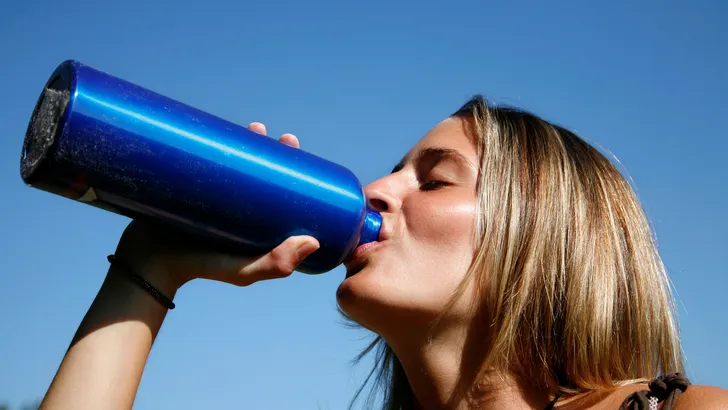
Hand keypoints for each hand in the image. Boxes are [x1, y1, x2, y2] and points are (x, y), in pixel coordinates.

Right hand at [112, 122, 319, 292]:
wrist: (147, 263)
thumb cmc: (200, 268)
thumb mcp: (242, 270)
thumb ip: (275, 263)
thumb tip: (314, 242)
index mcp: (255, 222)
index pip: (278, 189)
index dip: (292, 168)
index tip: (296, 150)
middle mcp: (237, 206)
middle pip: (258, 169)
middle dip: (270, 149)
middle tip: (278, 136)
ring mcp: (212, 193)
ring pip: (233, 161)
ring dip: (246, 140)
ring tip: (255, 127)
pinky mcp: (187, 184)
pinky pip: (203, 159)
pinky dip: (212, 142)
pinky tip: (218, 127)